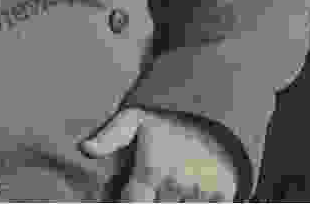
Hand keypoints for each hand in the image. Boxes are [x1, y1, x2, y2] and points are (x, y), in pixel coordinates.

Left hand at [79, 108, 237, 201]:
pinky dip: (195, 203)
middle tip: (156, 185)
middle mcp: (177, 182)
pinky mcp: (224, 197)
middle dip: (154, 200)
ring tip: (171, 186)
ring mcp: (203, 192)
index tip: (134, 192)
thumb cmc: (165, 125)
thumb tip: (85, 149)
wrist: (212, 116)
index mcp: (152, 167)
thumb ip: (109, 137)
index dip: (132, 201)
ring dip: (174, 202)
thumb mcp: (133, 120)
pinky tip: (188, 191)